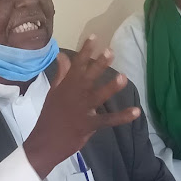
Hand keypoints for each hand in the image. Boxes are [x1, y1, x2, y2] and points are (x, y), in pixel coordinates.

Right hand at [23, 36, 139, 177]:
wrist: (44, 143)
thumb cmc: (50, 117)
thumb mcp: (53, 93)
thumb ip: (61, 74)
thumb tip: (63, 55)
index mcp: (66, 86)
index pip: (76, 65)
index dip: (85, 51)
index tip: (94, 37)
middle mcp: (74, 95)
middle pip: (88, 77)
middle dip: (99, 64)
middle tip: (110, 51)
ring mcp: (81, 110)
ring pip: (97, 96)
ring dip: (110, 88)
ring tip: (123, 77)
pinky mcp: (88, 125)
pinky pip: (107, 120)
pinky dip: (121, 117)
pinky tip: (135, 112)